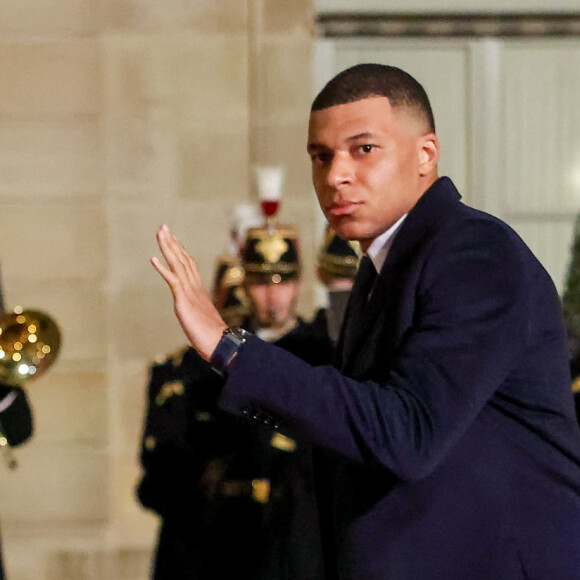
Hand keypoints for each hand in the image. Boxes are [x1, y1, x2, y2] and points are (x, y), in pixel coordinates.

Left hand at [151, 225, 226, 360]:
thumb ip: (199, 316)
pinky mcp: (184, 300)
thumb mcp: (203, 322)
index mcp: (199, 291)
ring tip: (160, 232)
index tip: (173, 239)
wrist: (221, 343)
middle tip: (163, 227)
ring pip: (178, 264)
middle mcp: (195, 287)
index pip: (189, 266)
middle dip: (172, 242)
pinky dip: (162, 268)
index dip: (180, 251)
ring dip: (168, 247)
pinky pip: (173, 280)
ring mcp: (190, 292)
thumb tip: (198, 320)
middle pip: (183, 259)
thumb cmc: (214, 338)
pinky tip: (153, 258)